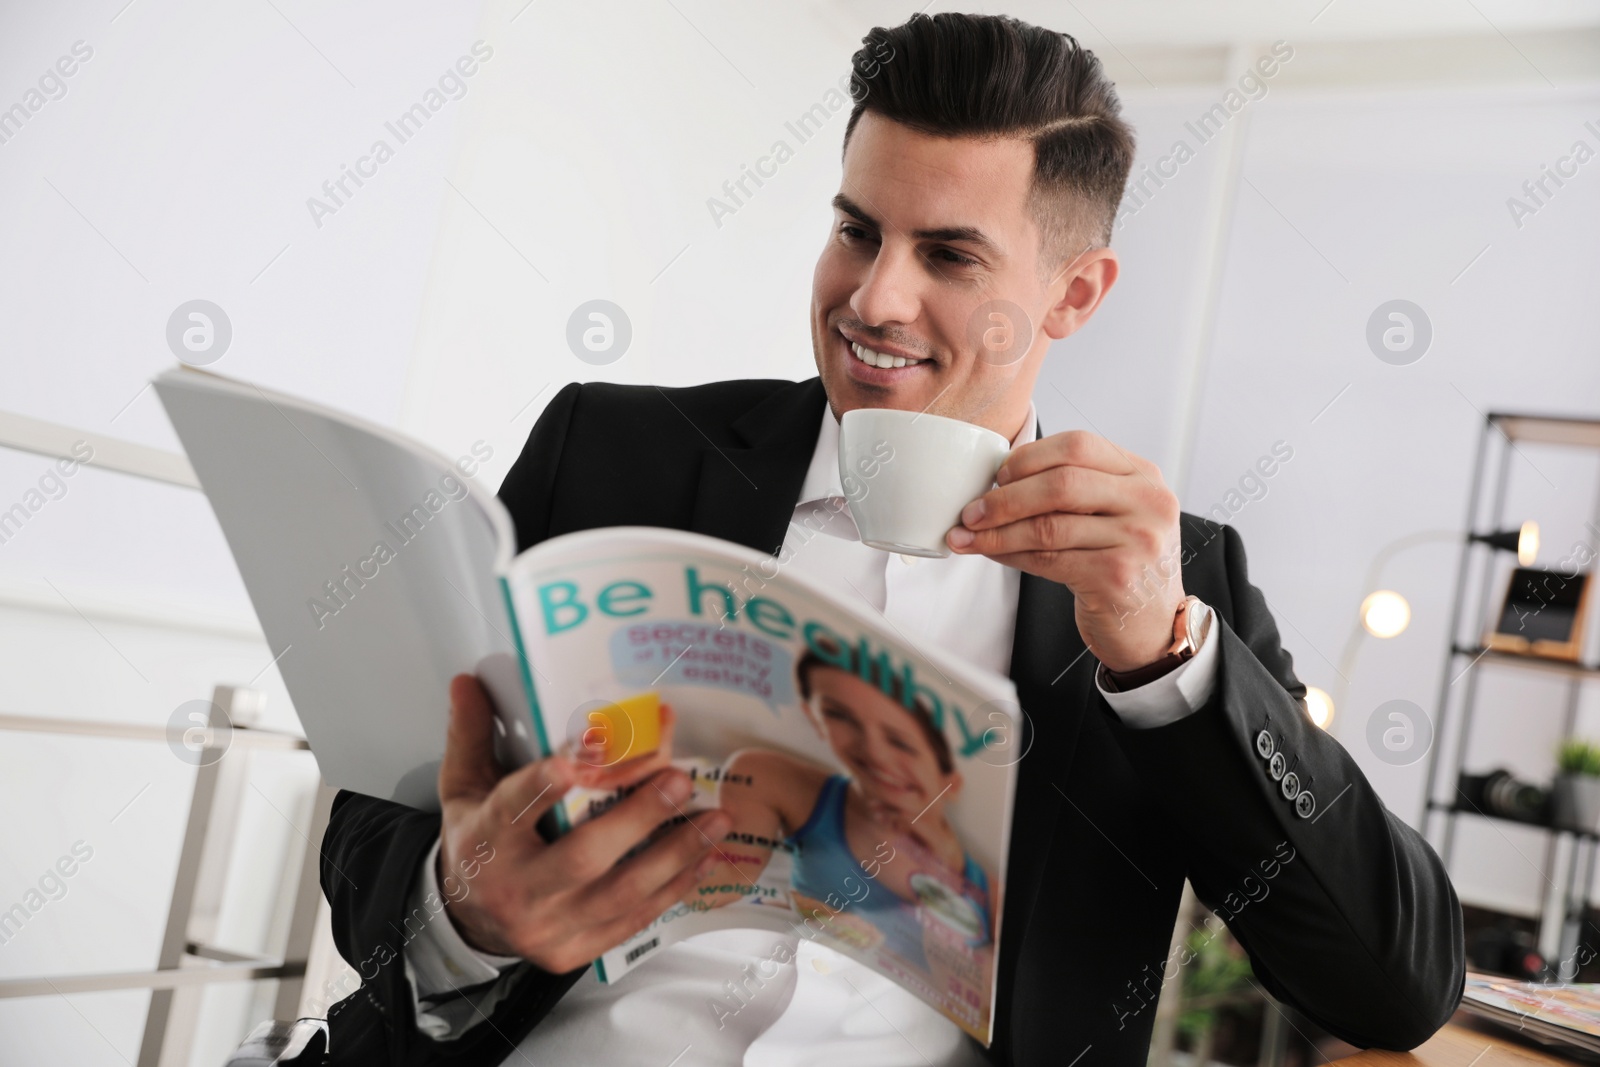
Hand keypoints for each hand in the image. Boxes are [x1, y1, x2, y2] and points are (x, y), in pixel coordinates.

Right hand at [436, 675, 731, 970]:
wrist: (467, 919)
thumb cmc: (477, 842)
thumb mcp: (463, 788)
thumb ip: (471, 735)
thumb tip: (468, 681)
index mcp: (484, 841)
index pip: (512, 810)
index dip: (545, 786)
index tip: (579, 758)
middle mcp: (515, 890)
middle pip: (582, 858)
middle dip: (637, 818)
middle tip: (679, 779)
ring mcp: (547, 928)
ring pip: (620, 894)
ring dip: (675, 854)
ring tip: (714, 818)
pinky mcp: (574, 951)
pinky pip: (632, 921)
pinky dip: (673, 888)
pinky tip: (702, 857)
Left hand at [946, 430, 1183, 672]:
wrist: (1152, 626)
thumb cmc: (1123, 563)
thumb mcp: (1115, 514)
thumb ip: (1076, 489)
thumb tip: (999, 480)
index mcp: (1143, 475)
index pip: (1078, 445)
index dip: (1029, 458)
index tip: (998, 475)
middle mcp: (1147, 503)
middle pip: (1060, 483)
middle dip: (1006, 497)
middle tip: (972, 511)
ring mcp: (1135, 540)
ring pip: (1048, 525)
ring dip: (998, 531)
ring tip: (968, 535)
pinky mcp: (1115, 577)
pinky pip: (1047, 559)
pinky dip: (1010, 555)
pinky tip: (992, 552)